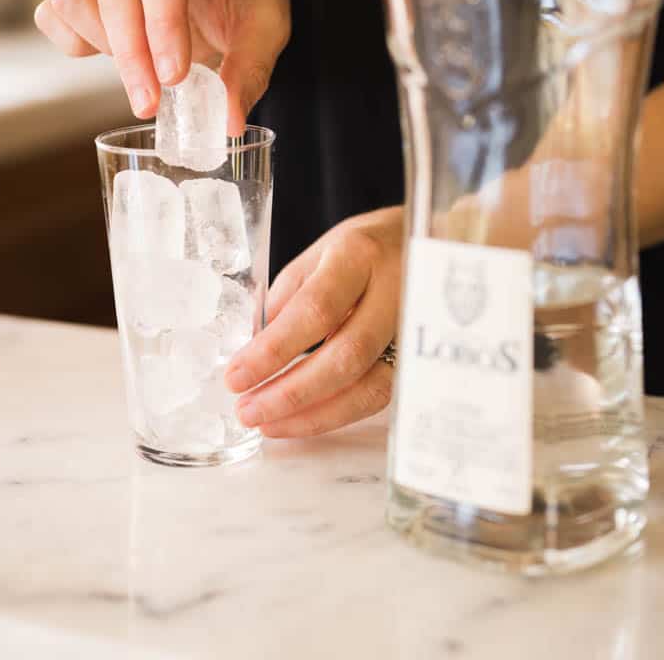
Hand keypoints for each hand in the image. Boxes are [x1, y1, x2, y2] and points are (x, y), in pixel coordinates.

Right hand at [35, 0, 290, 135]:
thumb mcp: (266, 25)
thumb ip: (250, 70)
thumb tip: (229, 123)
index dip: (163, 27)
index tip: (174, 78)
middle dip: (133, 57)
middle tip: (151, 104)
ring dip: (103, 46)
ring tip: (141, 69)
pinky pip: (53, 14)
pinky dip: (74, 42)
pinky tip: (111, 56)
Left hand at [225, 207, 404, 437]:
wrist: (426, 240)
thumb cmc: (364, 248)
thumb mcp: (319, 254)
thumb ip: (288, 299)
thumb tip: (256, 352)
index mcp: (358, 256)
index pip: (316, 310)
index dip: (274, 350)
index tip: (236, 377)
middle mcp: (393, 291)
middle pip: (345, 356)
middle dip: (291, 392)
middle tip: (248, 411)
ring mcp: (414, 328)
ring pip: (368, 386)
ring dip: (313, 415)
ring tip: (268, 423)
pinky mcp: (419, 357)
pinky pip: (378, 395)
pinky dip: (336, 414)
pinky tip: (302, 420)